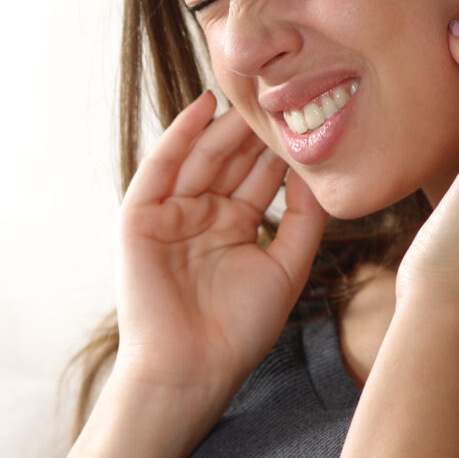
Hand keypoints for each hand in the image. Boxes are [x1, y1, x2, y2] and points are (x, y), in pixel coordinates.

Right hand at [113, 93, 327, 407]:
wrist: (192, 368)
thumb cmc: (238, 331)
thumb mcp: (286, 268)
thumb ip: (302, 220)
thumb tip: (318, 172)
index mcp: (233, 227)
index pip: (259, 175)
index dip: (282, 147)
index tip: (311, 112)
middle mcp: (201, 214)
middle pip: (231, 159)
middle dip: (255, 128)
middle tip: (284, 89)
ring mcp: (169, 214)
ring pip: (200, 157)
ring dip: (223, 125)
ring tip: (252, 91)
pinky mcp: (140, 217)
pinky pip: (160, 168)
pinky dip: (179, 136)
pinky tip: (202, 108)